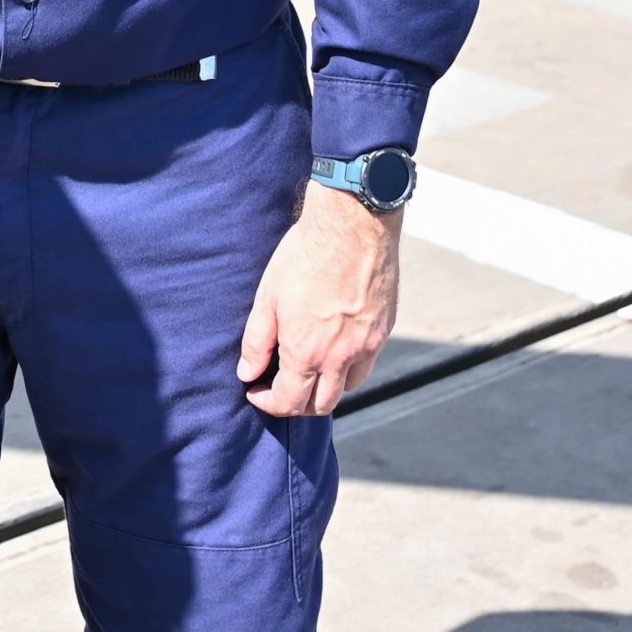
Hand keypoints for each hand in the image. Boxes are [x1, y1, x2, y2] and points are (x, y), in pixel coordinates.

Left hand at [236, 182, 401, 415]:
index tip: (255, 390)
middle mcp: (341, 358)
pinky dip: (348, 370)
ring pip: (348, 388)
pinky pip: (366, 365)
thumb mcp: (267, 297)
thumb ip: (256, 341)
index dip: (268, 402)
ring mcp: (367, 346)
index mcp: (307, 353)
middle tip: (278, 386)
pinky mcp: (384, 331)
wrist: (352, 227)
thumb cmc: (304, 256)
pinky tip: (333, 349)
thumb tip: (247, 373)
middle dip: (296, 404)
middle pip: (321, 405)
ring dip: (325, 388)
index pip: (289, 401)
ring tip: (306, 369)